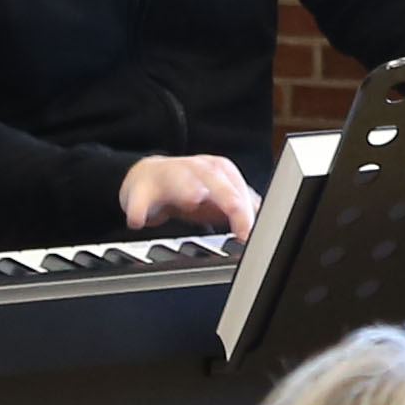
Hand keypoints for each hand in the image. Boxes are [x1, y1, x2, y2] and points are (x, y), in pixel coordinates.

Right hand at [117, 152, 261, 238]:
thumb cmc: (187, 189)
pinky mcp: (140, 188)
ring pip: (177, 179)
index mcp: (218, 171)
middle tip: (236, 211)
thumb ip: (241, 208)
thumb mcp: (218, 197)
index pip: (238, 190)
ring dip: (186, 187)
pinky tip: (137, 221)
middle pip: (214, 178)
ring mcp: (167, 176)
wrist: (145, 178)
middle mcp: (195, 169)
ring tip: (193, 200)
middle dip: (226, 194)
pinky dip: (138, 209)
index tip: (250, 235)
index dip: (246, 213)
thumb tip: (267, 223)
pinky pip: (139, 198)